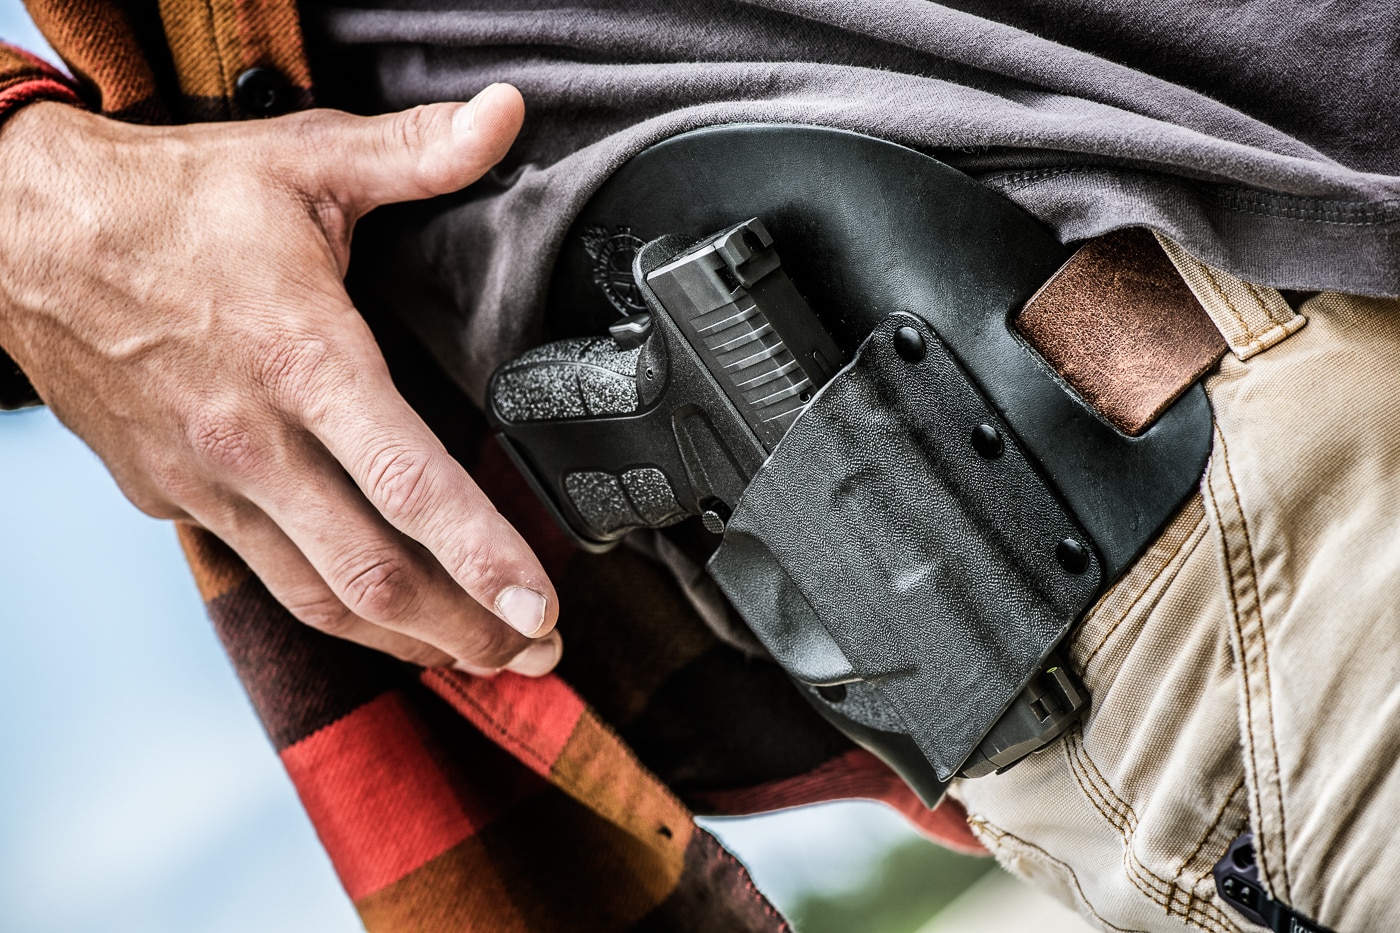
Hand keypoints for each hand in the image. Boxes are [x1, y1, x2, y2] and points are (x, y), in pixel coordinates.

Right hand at [0, 87, 561, 675]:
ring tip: (480, 657)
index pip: (411, 484)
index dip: (484, 557)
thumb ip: (415, 152)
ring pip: (321, 598)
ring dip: (409, 639)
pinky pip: (269, 575)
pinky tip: (382, 618)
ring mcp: (211, 483)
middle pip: (374, 575)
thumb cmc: (167, 205)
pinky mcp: (176, 500)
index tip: (544, 609)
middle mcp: (256, 441)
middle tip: (539, 655)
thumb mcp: (302, 163)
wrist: (22, 235)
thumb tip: (504, 116)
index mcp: (304, 359)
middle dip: (468, 628)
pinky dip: (336, 610)